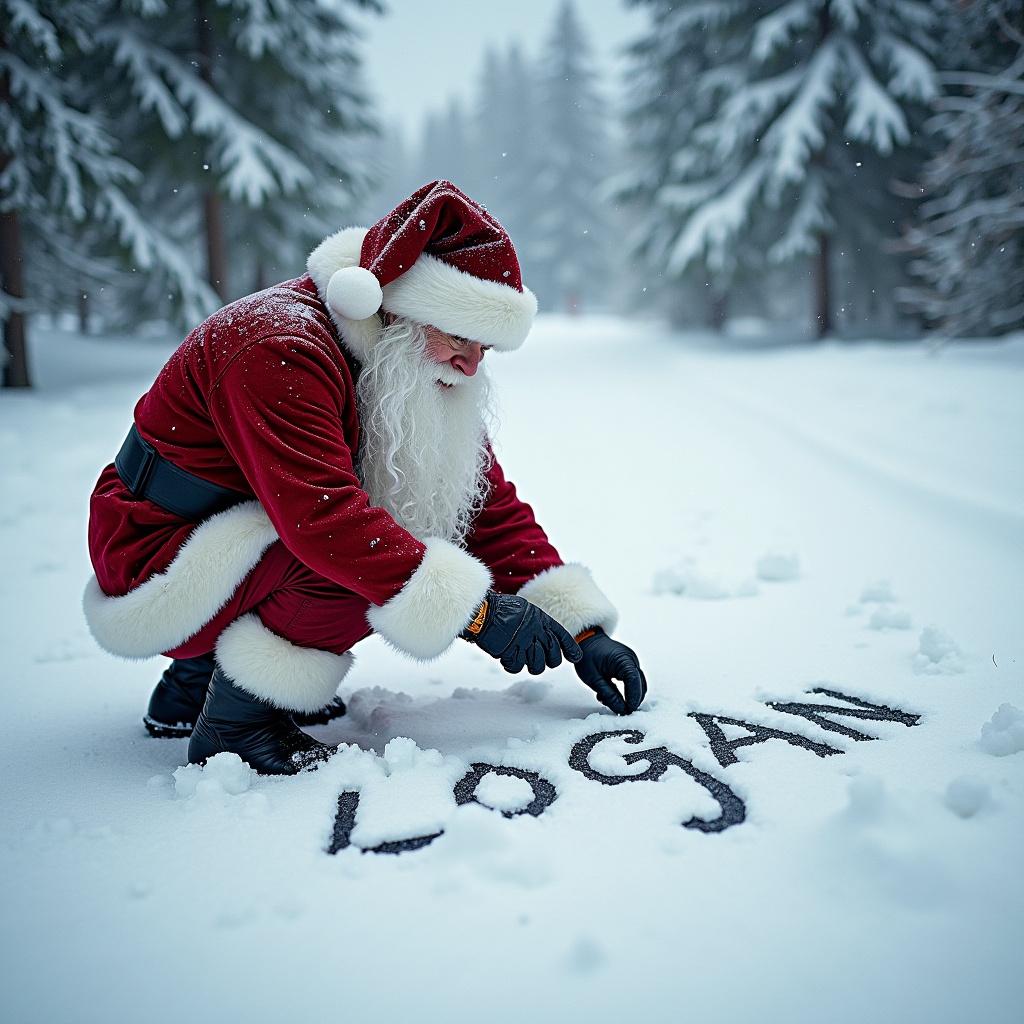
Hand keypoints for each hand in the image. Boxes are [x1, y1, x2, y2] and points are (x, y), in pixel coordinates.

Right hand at [462, 591, 582, 674]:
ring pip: (537, 666)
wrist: (483, 612)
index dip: (570, 648)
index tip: (576, 657)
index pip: (561, 636)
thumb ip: (538, 622)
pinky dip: (512, 666)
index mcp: (540, 620)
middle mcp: (534, 633)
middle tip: (544, 661)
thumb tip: (546, 635)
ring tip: (525, 660)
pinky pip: (517, 667)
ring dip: (533, 666)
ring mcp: (522, 644)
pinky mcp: (508, 653)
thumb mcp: (527, 610)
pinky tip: (509, 659)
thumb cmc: (503, 609)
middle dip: (551, 662)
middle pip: (553, 657)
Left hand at [574, 628, 646, 714]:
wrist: (586, 640)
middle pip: (640, 684)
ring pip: (638, 684)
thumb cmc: (587, 656)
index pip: (634, 681)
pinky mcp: (629, 664)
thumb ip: (609, 695)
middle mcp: (631, 659)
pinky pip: (632, 680)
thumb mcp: (594, 679)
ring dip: (629, 695)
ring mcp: (632, 661)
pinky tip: (611, 694)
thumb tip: (622, 709)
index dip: (633, 697)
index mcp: (623, 659)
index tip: (628, 710)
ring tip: (613, 703)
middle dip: (632, 699)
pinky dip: (626, 690)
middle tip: (621, 712)